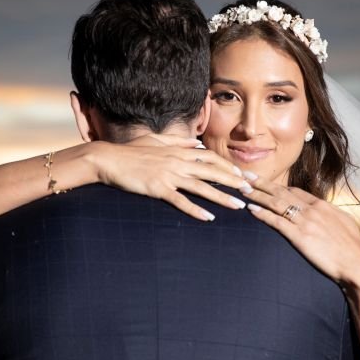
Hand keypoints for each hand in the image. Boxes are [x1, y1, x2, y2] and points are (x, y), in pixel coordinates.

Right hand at [91, 135, 252, 220]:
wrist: (108, 159)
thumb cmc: (130, 151)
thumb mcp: (156, 141)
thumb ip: (178, 143)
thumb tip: (196, 143)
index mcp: (178, 151)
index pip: (211, 158)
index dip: (229, 167)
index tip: (244, 175)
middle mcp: (177, 161)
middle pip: (213, 172)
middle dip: (234, 181)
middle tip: (251, 191)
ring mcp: (168, 175)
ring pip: (202, 187)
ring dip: (222, 197)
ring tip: (238, 206)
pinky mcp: (158, 188)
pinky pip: (181, 201)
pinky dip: (195, 210)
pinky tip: (209, 218)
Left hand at [244, 173, 359, 285]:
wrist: (357, 263)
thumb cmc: (353, 248)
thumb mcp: (345, 224)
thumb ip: (332, 216)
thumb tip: (326, 213)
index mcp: (323, 205)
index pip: (296, 191)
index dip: (279, 186)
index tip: (267, 183)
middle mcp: (312, 209)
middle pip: (282, 192)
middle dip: (262, 183)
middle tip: (246, 175)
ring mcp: (305, 221)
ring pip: (276, 203)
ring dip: (257, 195)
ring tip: (243, 189)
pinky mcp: (299, 236)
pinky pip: (276, 221)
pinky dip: (262, 214)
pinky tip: (251, 209)